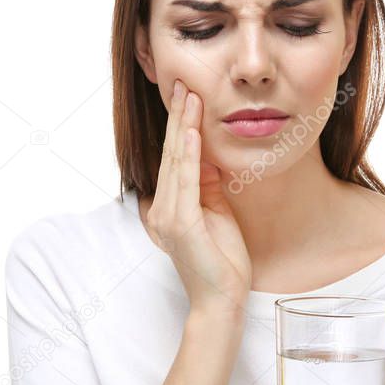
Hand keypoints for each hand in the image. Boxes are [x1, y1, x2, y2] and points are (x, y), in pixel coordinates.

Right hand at [144, 78, 251, 317]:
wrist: (222, 301)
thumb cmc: (222, 261)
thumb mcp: (217, 213)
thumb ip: (208, 186)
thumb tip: (206, 155)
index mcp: (170, 205)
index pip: (175, 157)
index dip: (180, 125)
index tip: (187, 95)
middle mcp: (162, 208)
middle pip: (170, 153)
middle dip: (178, 117)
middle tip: (183, 83)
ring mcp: (168, 217)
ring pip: (175, 162)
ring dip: (182, 126)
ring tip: (188, 97)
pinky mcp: (180, 225)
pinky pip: (184, 182)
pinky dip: (187, 155)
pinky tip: (190, 133)